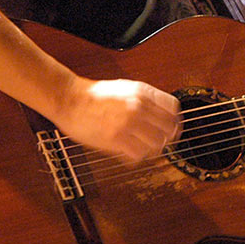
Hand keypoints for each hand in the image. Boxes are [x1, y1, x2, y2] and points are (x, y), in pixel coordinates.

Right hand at [53, 78, 180, 163]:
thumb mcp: (126, 88)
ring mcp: (128, 123)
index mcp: (143, 92)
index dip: (175, 120)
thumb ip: (145, 99)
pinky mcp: (116, 138)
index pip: (173, 108)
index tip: (172, 128)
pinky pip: (139, 154)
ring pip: (157, 143)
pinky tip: (131, 152)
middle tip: (160, 142)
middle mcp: (139, 106)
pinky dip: (137, 156)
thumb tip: (162, 114)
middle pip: (168, 128)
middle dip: (166, 137)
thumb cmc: (95, 95)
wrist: (70, 98)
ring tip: (145, 148)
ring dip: (153, 149)